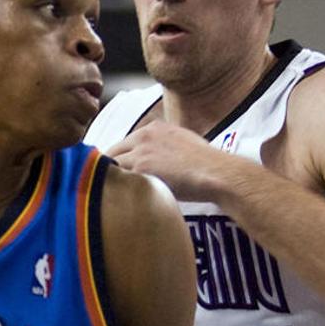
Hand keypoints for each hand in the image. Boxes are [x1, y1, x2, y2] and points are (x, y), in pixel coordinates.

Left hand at [106, 121, 226, 201]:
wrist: (216, 173)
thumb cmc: (206, 164)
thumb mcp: (183, 142)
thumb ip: (164, 146)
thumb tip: (155, 159)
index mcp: (154, 128)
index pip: (125, 143)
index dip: (119, 159)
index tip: (117, 171)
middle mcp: (144, 136)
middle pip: (112, 152)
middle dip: (109, 168)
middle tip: (107, 184)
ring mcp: (140, 152)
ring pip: (111, 166)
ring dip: (111, 179)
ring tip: (110, 193)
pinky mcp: (140, 169)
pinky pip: (118, 178)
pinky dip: (116, 187)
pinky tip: (117, 197)